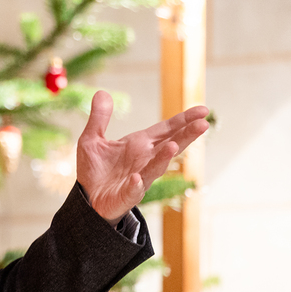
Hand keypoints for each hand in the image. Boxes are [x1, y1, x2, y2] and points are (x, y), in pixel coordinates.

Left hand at [77, 91, 208, 222]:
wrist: (87, 200)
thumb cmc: (94, 169)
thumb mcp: (92, 139)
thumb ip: (99, 118)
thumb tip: (101, 92)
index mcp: (139, 144)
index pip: (166, 129)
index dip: (183, 120)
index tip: (203, 110)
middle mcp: (145, 160)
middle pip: (170, 145)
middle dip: (186, 135)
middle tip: (203, 123)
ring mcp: (139, 178)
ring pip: (156, 168)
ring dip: (164, 158)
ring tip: (174, 146)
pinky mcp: (126, 195)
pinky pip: (133, 190)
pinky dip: (136, 184)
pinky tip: (136, 178)